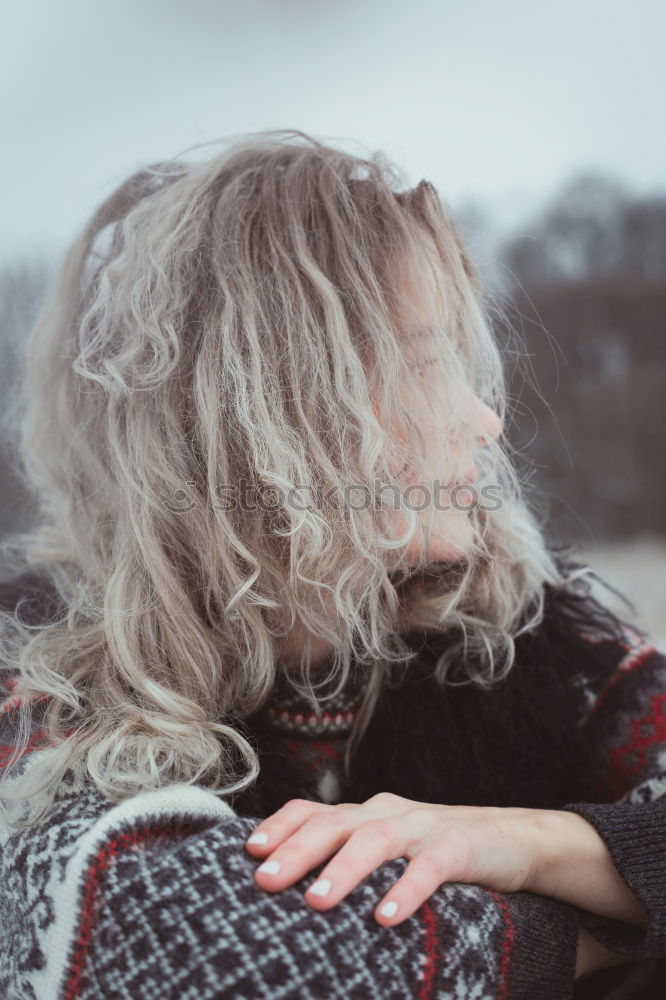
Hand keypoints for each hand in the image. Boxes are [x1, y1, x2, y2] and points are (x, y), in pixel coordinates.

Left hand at [244, 792, 544, 925]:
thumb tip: (294, 899)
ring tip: (316, 900)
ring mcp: (423, 826)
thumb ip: (350, 863)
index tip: (249, 851)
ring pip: (376, 839)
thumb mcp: (389, 854)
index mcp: (365, 814)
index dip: (280, 826)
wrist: (512, 839)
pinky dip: (406, 890)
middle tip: (265, 880)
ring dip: (344, 868)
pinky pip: (429, 866)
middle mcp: (387, 812)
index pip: (312, 810)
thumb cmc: (435, 853)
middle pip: (334, 822)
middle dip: (297, 850)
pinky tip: (386, 918)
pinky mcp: (459, 847)